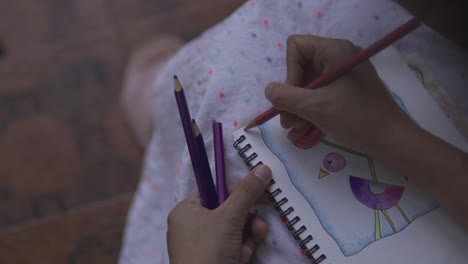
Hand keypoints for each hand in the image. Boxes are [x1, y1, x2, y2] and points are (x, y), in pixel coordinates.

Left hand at [167, 165, 271, 263]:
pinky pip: (233, 247)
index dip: (235, 192)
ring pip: (234, 230)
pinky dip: (241, 252)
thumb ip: (247, 192)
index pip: (214, 190)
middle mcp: (191, 226)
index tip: (256, 192)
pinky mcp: (213, 260)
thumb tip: (263, 167)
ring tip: (246, 250)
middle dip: (246, 221)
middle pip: (228, 211)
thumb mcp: (228, 218)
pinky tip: (241, 260)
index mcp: (186, 211)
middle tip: (258, 227)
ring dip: (246, 238)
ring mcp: (202, 245)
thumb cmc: (208, 251)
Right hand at [265, 35, 413, 154]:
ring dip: (299, 108)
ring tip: (293, 131)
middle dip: (291, 97)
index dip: (289, 72)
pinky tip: (303, 132)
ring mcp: (346, 74)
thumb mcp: (315, 107)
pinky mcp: (350, 90)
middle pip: (302, 69)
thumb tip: (269, 90)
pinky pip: (323, 95)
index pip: (297, 47)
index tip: (292, 97)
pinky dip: (312, 111)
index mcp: (335, 51)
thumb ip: (286, 97)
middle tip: (286, 121)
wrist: (393, 140)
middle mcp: (340, 57)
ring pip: (311, 86)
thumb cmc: (355, 118)